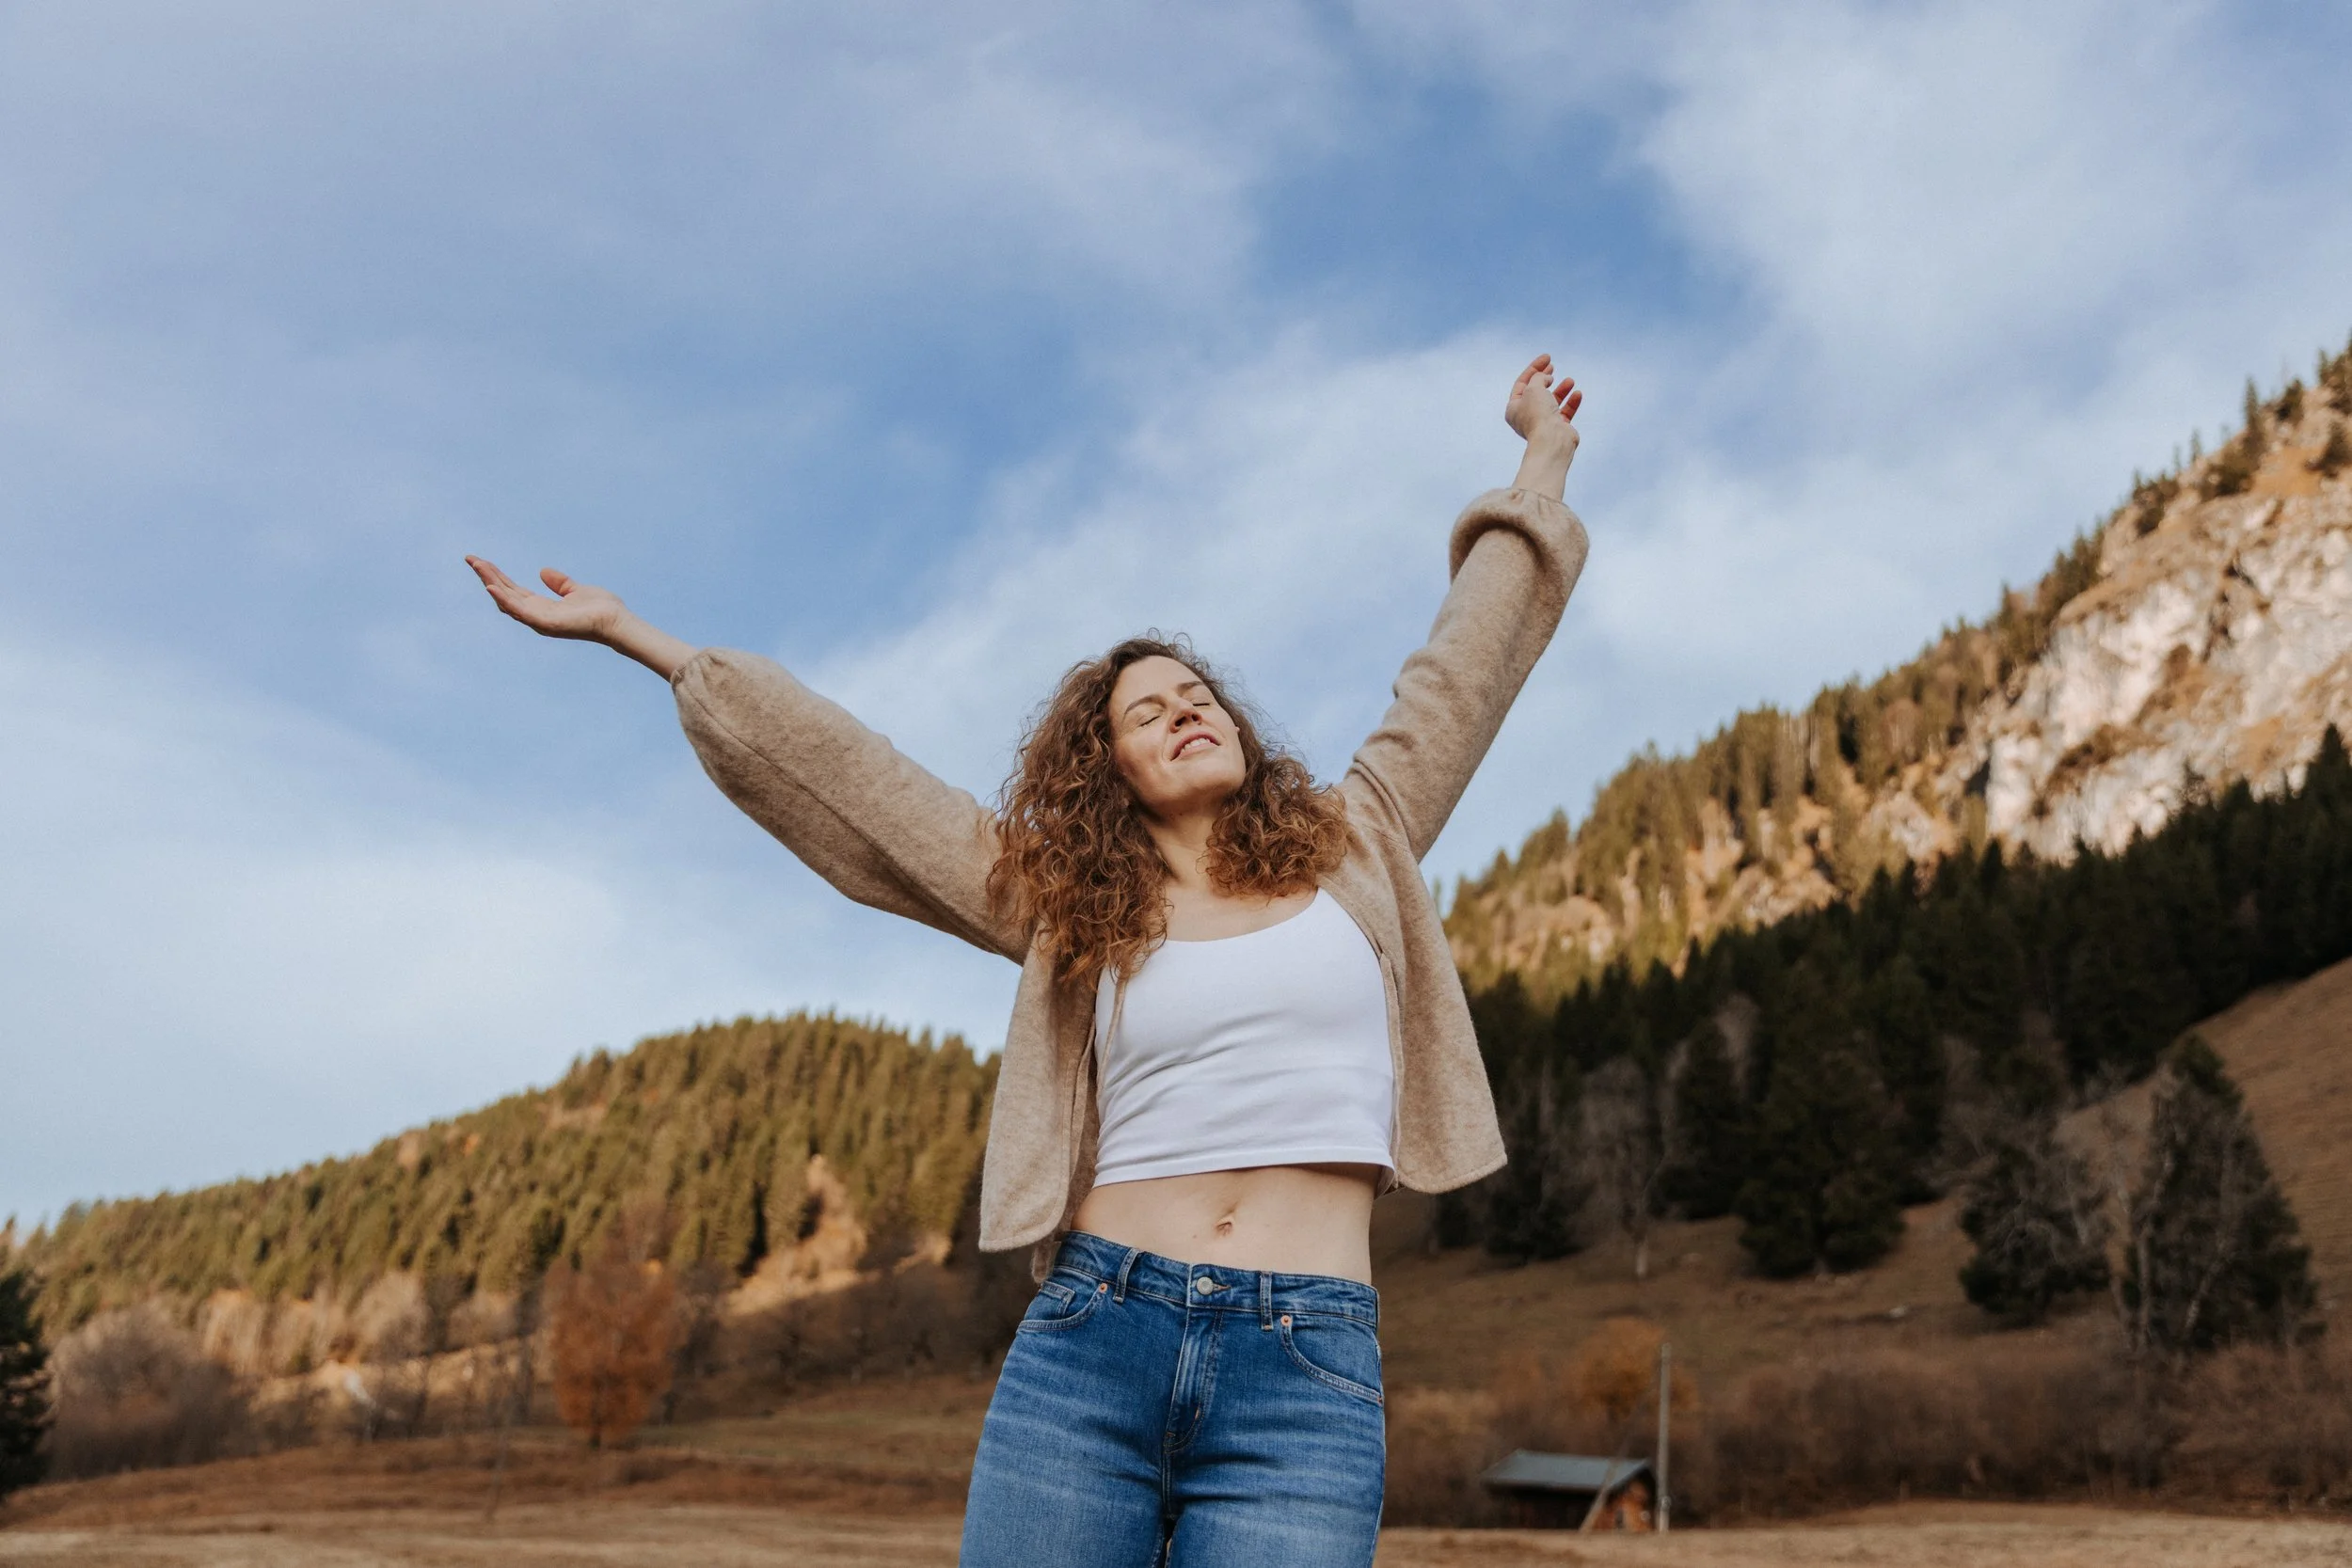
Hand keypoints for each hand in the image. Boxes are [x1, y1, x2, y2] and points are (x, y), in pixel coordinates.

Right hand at [465, 556, 626, 641]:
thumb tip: (542, 571)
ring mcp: (539, 621)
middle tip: (470, 559)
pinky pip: (520, 611)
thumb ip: (559, 582)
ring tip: (478, 566)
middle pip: (505, 594)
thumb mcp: (575, 589)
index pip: (512, 589)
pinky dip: (505, 599)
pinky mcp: (545, 624)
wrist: (616, 621)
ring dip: (491, 583)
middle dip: (487, 576)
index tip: (481, 561)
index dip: (496, 575)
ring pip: (507, 600)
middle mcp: (536, 615)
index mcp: (542, 607)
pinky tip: (492, 587)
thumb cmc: (600, 609)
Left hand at [1504, 353, 1580, 450]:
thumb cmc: (1538, 415)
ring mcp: (1542, 422)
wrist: (1552, 441)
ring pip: (1552, 401)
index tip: (1547, 358)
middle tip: (1552, 366)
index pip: (1522, 383)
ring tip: (1570, 380)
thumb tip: (1546, 377)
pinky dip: (1571, 402)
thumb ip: (1538, 377)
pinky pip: (1565, 411)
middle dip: (1545, 377)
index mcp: (1514, 408)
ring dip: (1561, 389)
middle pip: (1536, 391)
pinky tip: (1577, 393)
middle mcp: (1526, 416)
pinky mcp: (1558, 428)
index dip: (1534, 368)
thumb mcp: (1534, 388)